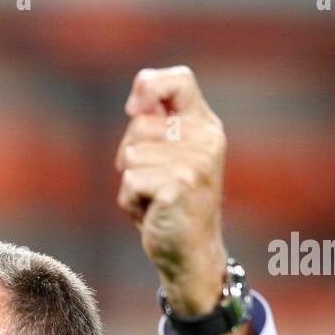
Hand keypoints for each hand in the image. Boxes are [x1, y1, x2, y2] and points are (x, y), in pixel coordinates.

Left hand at [115, 66, 248, 334]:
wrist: (190, 253)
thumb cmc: (171, 204)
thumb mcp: (168, 158)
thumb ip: (156, 126)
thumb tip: (135, 103)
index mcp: (205, 126)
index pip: (179, 80)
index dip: (148, 86)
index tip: (134, 108)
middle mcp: (205, 140)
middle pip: (139, 124)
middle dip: (130, 154)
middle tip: (151, 181)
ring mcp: (194, 163)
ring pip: (130, 155)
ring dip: (130, 183)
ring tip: (154, 199)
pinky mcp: (178, 186)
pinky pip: (130, 182)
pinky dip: (129, 202)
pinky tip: (151, 213)